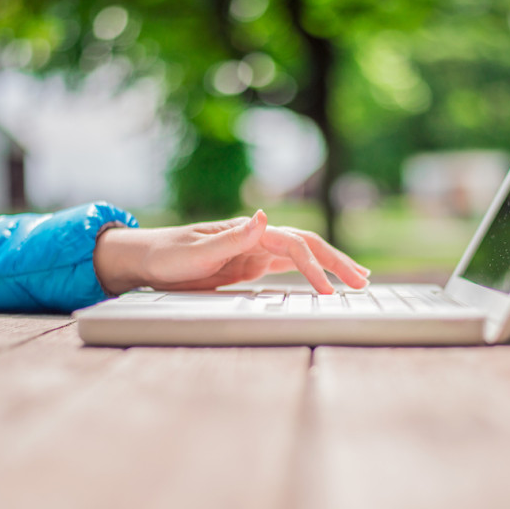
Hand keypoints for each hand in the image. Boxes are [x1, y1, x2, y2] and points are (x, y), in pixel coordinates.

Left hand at [93, 210, 370, 294]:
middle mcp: (257, 238)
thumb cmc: (166, 256)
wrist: (147, 259)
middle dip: (337, 262)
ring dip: (330, 266)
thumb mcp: (195, 252)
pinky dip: (310, 274)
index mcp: (248, 233)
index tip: (328, 292)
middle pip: (307, 245)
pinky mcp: (251, 265)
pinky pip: (288, 268)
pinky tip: (324, 282)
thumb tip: (266, 216)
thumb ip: (231, 238)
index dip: (314, 267)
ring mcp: (256, 251)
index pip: (293, 245)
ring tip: (356, 280)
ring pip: (303, 256)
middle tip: (363, 282)